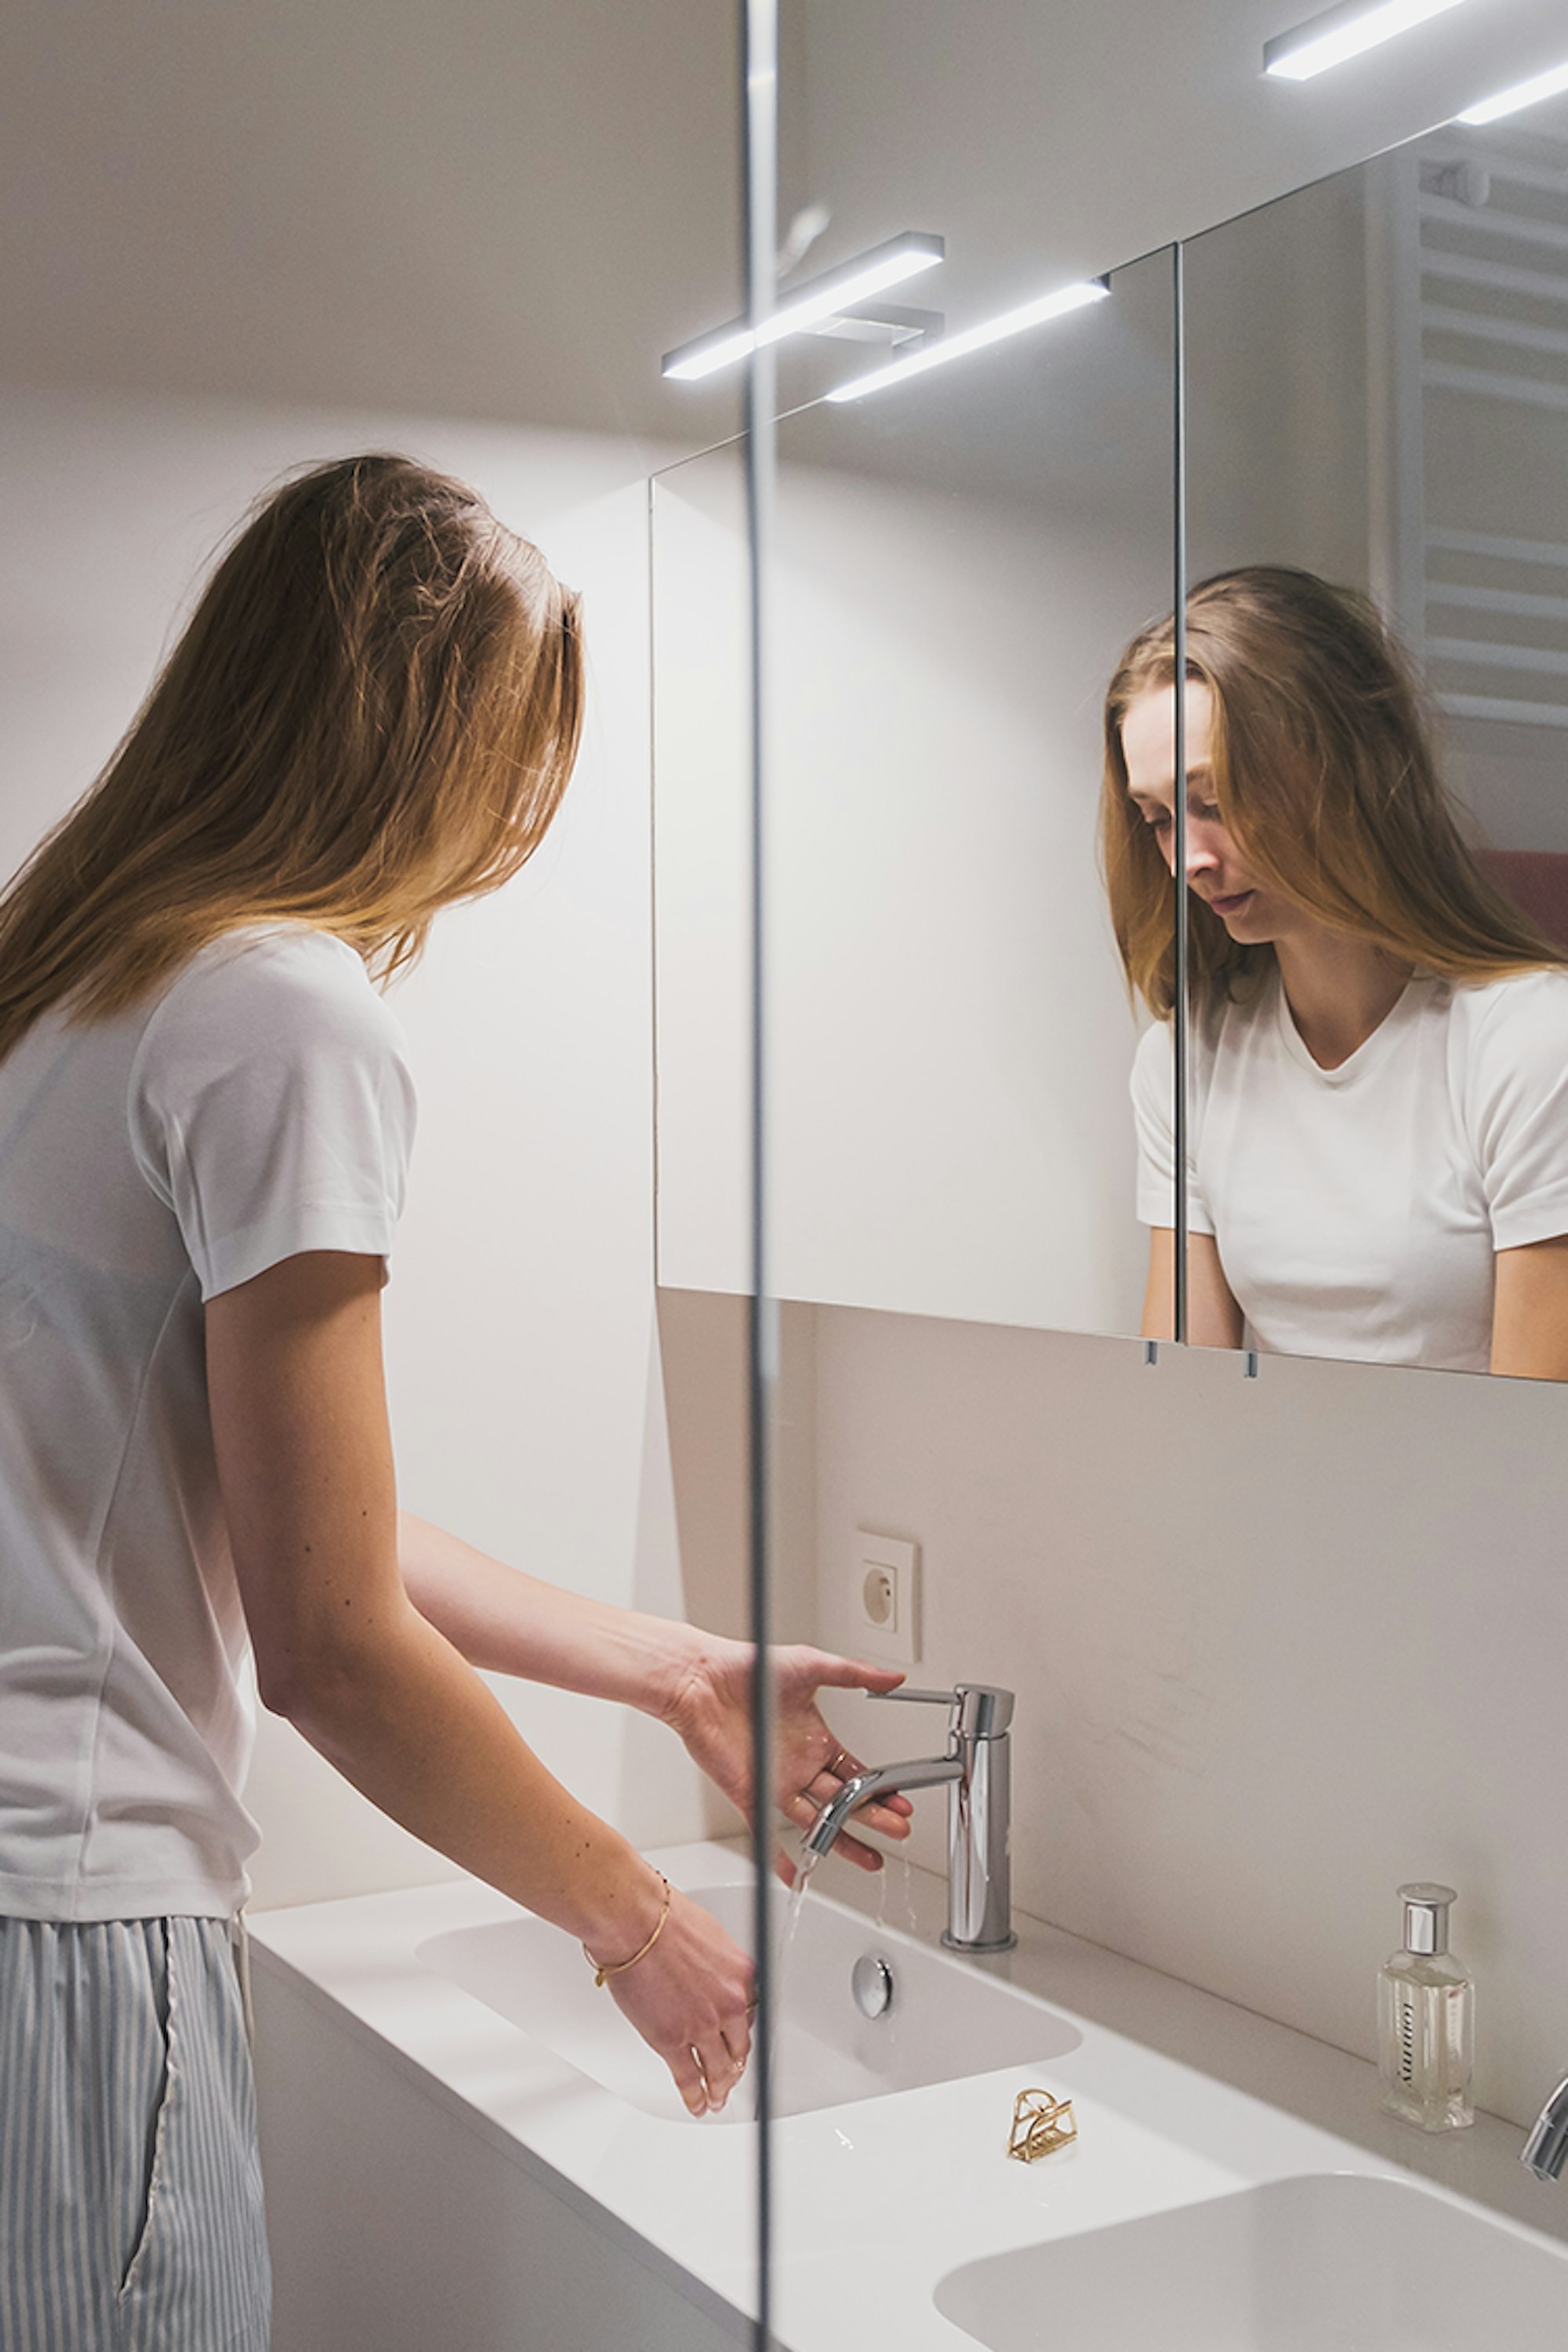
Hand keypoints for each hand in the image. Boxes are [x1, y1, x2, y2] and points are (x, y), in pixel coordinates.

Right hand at [603, 1882, 755, 2115]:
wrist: (636, 1922)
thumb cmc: (666, 1919)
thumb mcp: (712, 1939)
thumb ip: (718, 1968)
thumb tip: (711, 1980)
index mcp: (742, 1976)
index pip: (752, 2015)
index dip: (742, 2032)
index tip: (739, 2042)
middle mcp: (729, 2004)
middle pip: (739, 2048)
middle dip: (735, 2067)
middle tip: (731, 2077)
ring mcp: (702, 2026)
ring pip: (718, 2069)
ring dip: (718, 2088)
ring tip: (716, 2099)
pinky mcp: (672, 2041)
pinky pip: (689, 2078)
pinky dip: (694, 2096)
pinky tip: (697, 2104)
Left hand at [662, 1639, 915, 1884]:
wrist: (703, 1679)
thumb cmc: (750, 1666)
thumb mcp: (811, 1665)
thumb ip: (854, 1675)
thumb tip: (893, 1679)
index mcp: (816, 1740)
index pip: (856, 1773)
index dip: (880, 1790)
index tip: (901, 1803)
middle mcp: (799, 1765)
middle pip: (844, 1801)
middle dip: (874, 1818)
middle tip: (898, 1831)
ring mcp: (776, 1783)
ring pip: (818, 1822)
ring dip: (844, 1841)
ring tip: (871, 1858)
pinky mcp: (749, 1794)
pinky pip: (768, 1832)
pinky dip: (782, 1857)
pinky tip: (797, 1875)